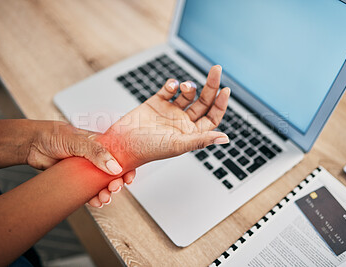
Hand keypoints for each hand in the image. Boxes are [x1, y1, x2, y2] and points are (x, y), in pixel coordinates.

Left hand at [26, 121, 134, 206]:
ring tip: (104, 198)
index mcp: (100, 143)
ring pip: (101, 184)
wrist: (31, 144)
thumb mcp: (77, 141)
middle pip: (113, 173)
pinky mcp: (75, 179)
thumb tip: (115, 167)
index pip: (120, 156)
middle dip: (116, 183)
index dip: (127, 167)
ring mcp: (85, 169)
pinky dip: (93, 198)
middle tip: (114, 189)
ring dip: (106, 193)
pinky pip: (88, 191)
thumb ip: (97, 153)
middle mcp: (95, 157)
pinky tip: (95, 201)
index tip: (129, 178)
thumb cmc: (52, 135)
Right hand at [98, 65, 229, 168]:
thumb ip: (201, 140)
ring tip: (185, 86)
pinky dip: (172, 84)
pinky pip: (169, 90)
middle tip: (216, 70)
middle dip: (211, 86)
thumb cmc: (147, 149)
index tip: (226, 89)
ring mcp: (170, 111)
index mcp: (190, 133)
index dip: (220, 104)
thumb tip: (225, 138)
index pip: (212, 117)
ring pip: (187, 94)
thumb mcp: (177, 144)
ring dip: (190, 87)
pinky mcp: (156, 102)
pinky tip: (171, 85)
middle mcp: (182, 122)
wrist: (120, 142)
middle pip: (203, 102)